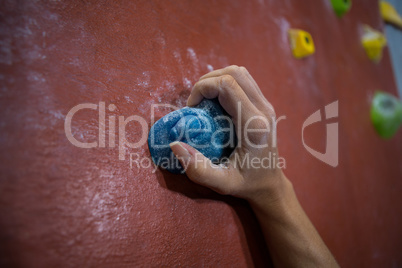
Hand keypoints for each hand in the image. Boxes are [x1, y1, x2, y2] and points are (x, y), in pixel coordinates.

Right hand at [170, 65, 285, 202]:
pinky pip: (244, 81)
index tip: (191, 108)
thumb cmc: (246, 184)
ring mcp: (266, 104)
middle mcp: (264, 110)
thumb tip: (175, 144)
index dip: (202, 88)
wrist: (270, 183)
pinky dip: (225, 84)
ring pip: (240, 72)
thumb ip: (198, 169)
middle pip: (234, 73)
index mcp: (254, 126)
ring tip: (204, 101)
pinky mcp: (264, 104)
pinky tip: (216, 103)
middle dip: (207, 81)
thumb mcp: (221, 183)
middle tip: (195, 104)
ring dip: (216, 80)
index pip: (227, 85)